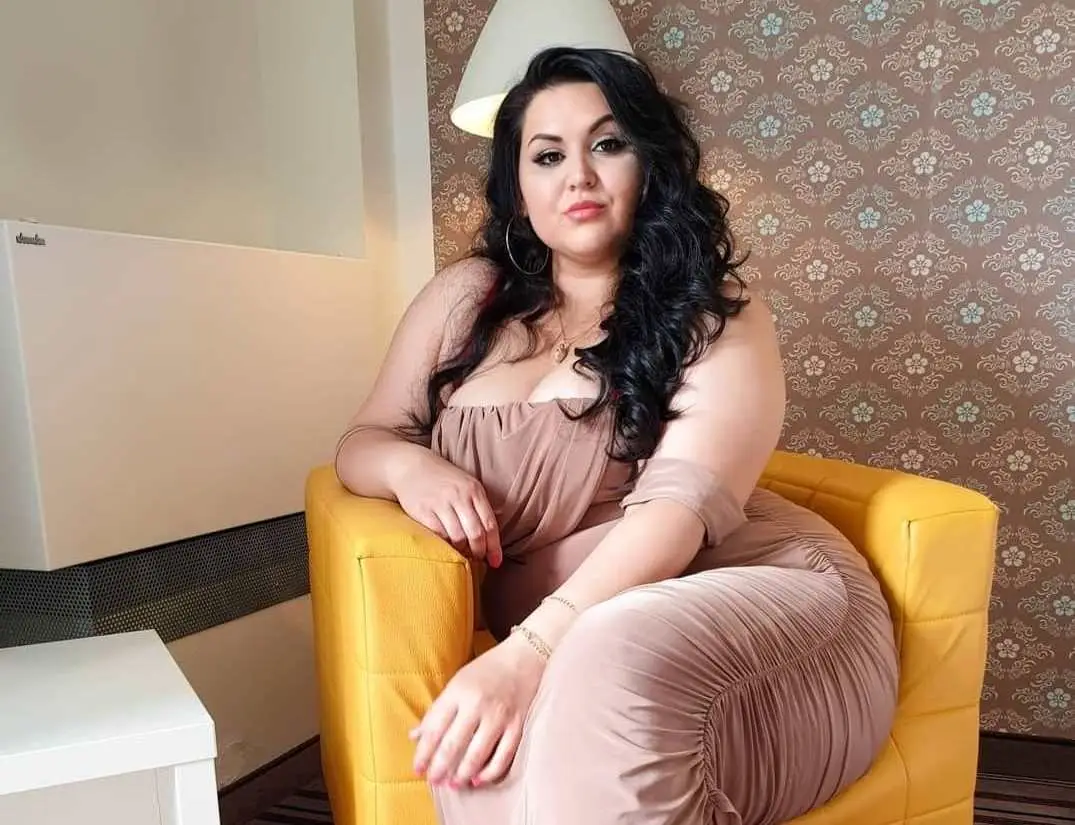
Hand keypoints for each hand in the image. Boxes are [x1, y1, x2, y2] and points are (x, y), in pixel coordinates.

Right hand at [390, 452, 502, 566]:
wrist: (410, 466)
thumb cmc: (443, 479)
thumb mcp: (466, 484)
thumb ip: (479, 505)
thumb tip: (494, 531)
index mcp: (474, 490)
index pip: (489, 524)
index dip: (494, 546)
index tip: (496, 561)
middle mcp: (459, 496)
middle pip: (475, 533)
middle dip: (479, 551)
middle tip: (478, 559)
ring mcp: (440, 503)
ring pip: (458, 537)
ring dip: (462, 550)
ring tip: (462, 552)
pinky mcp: (423, 511)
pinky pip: (438, 535)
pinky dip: (445, 545)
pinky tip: (446, 546)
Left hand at [411, 634, 544, 787]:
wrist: (524, 657)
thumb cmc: (485, 670)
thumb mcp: (456, 683)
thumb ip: (437, 710)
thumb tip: (415, 736)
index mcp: (458, 692)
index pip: (434, 728)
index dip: (423, 753)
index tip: (417, 769)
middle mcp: (477, 704)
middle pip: (453, 744)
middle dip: (439, 768)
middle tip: (433, 781)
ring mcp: (499, 716)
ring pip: (477, 754)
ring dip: (461, 774)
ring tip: (452, 785)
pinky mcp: (517, 725)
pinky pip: (503, 757)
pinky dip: (489, 772)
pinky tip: (478, 779)